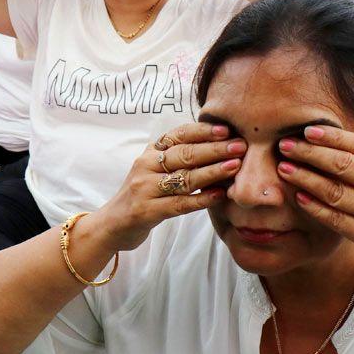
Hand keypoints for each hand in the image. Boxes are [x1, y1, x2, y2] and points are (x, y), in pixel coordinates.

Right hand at [96, 122, 243, 250]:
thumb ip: (178, 157)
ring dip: (212, 172)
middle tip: (240, 146)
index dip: (203, 131)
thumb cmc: (143, 195)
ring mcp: (144, 189)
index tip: (226, 129)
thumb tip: (219, 143)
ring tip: (236, 167)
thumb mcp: (154, 169)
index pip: (178, 135)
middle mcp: (145, 166)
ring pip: (184, 178)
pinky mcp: (146, 212)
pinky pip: (179, 204)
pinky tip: (219, 195)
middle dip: (215, 149)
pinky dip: (201, 199)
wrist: (112, 224)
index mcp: (150, 152)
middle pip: (184, 155)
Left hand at [275, 125, 353, 299]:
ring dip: (305, 177)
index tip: (309, 130)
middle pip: (344, 164)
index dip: (333, 136)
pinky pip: (337, 220)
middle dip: (310, 152)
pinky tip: (299, 198)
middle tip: (285, 144)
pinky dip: (315, 208)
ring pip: (336, 191)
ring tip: (284, 168)